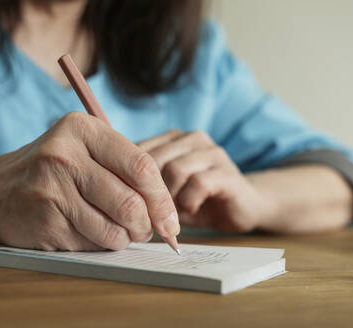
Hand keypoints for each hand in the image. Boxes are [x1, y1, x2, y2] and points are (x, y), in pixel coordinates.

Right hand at [0, 112, 178, 250]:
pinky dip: (101, 244)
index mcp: (82, 129)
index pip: (141, 165)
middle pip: (130, 202)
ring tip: (119, 231)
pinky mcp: (44, 222)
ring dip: (125, 238)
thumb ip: (124, 168)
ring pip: (114, 230)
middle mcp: (65, 156)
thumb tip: (166, 212)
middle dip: (146, 225)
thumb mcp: (83, 149)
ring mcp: (51, 190)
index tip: (170, 220)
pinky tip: (89, 232)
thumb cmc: (51, 169)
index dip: (163, 198)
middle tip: (145, 230)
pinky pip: (92, 244)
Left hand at [138, 130, 276, 231]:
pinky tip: (190, 209)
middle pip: (153, 159)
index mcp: (172, 138)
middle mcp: (191, 138)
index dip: (127, 178)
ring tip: (171, 213)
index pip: (137, 150)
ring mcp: (212, 152)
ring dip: (169, 198)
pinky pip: (198, 183)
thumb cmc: (196, 200)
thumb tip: (111, 190)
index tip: (127, 202)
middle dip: (147, 191)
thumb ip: (142, 185)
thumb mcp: (164, 191)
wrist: (242, 207)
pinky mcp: (227, 171)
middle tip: (148, 213)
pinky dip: (188, 201)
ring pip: (174, 170)